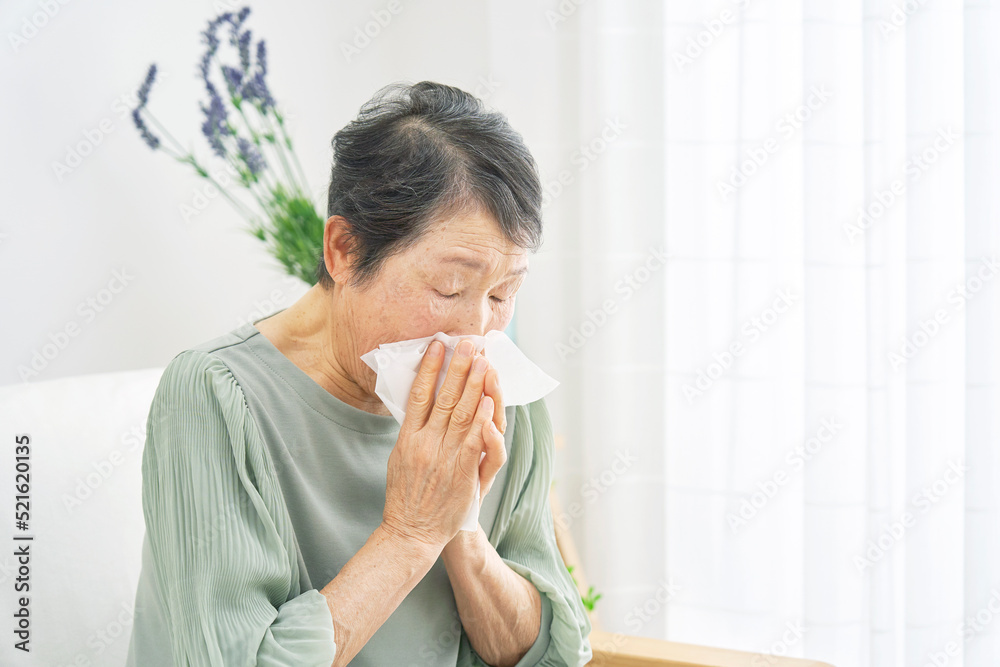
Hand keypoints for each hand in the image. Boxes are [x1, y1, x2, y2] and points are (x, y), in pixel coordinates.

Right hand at [381, 338, 506, 549]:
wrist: (411, 533)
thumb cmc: (406, 496)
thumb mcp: (399, 458)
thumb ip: (412, 432)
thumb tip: (418, 405)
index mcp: (407, 438)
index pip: (418, 394)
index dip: (428, 368)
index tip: (437, 345)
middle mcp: (424, 443)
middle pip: (443, 397)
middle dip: (458, 368)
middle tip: (468, 343)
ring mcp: (443, 457)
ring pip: (460, 413)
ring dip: (474, 385)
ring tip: (482, 360)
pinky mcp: (461, 472)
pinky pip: (473, 441)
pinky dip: (481, 419)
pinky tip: (488, 400)